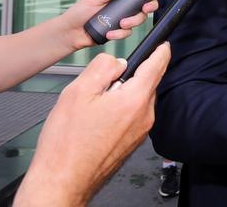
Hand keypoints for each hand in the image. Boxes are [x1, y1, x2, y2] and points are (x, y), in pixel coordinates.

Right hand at [13, 43, 170, 206]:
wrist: (62, 182)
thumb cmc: (67, 144)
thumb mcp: (78, 91)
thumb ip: (102, 68)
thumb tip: (118, 62)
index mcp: (134, 100)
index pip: (157, 67)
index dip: (160, 51)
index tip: (164, 44)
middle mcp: (143, 117)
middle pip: (146, 83)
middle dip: (130, 76)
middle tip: (102, 82)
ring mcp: (139, 132)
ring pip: (137, 100)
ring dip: (122, 94)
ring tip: (93, 106)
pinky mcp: (132, 142)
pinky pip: (132, 116)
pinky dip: (120, 110)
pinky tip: (96, 119)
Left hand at [59, 0, 163, 50]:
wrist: (70, 33)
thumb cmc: (79, 13)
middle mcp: (123, 9)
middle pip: (144, 8)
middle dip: (147, 8)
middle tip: (144, 8)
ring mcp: (121, 21)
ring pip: (138, 21)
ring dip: (132, 23)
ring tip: (120, 24)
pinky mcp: (118, 33)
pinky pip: (126, 33)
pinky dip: (120, 34)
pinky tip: (110, 33)